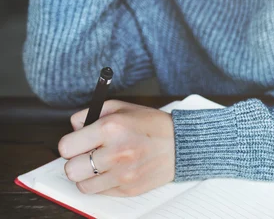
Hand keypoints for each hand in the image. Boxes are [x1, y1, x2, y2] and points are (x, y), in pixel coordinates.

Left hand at [58, 100, 175, 196]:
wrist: (181, 144)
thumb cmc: (152, 124)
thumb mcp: (122, 107)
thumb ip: (90, 114)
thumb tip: (73, 129)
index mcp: (111, 128)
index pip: (66, 147)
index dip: (70, 144)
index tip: (78, 143)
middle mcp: (116, 152)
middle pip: (71, 170)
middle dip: (77, 162)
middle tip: (90, 155)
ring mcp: (123, 174)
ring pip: (83, 185)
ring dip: (89, 175)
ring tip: (103, 164)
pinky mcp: (129, 189)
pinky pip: (101, 192)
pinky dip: (104, 182)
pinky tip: (117, 169)